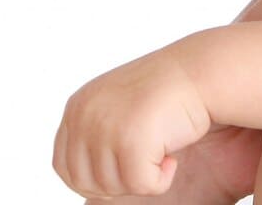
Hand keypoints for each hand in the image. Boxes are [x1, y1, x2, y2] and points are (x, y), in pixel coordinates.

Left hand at [54, 48, 212, 198]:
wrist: (199, 71)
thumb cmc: (166, 92)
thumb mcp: (116, 109)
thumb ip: (95, 136)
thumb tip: (87, 190)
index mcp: (77, 108)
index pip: (63, 167)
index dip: (92, 180)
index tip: (121, 172)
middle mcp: (84, 115)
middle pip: (83, 182)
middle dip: (116, 184)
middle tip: (145, 163)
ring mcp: (104, 126)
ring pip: (112, 188)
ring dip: (141, 179)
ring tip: (160, 151)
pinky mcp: (130, 139)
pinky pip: (142, 186)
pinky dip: (161, 180)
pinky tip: (172, 156)